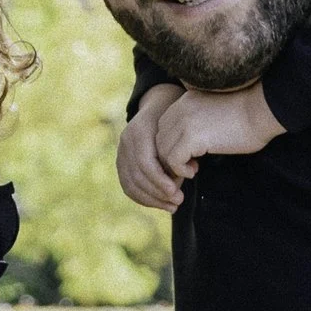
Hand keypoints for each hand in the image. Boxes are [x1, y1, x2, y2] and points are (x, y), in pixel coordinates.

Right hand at [116, 84, 186, 210]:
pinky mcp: (121, 161)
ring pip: (131, 184)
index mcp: (140, 130)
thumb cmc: (177, 114)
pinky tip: (159, 203)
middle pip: (137, 176)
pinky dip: (142, 198)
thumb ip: (182, 145)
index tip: (177, 193)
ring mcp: (121, 151)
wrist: (159, 103)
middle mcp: (126, 141)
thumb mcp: (182, 122)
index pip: (145, 164)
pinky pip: (127, 185)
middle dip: (158, 194)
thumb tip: (189, 169)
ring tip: (172, 207)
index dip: (160, 182)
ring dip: (152, 200)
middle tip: (178, 202)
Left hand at [154, 83, 283, 175]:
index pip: (163, 127)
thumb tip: (191, 146)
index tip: (187, 158)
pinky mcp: (191, 136)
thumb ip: (199, 124)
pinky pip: (172, 159)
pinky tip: (195, 171)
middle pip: (158, 139)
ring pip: (162, 151)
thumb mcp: (215, 114)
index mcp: (185, 100)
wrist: (264, 108)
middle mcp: (180, 108)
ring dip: (173, 166)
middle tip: (185, 170)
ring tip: (192, 171)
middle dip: (167, 158)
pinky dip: (180, 170)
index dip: (170, 146)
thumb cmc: (249, 115)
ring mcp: (184, 121)